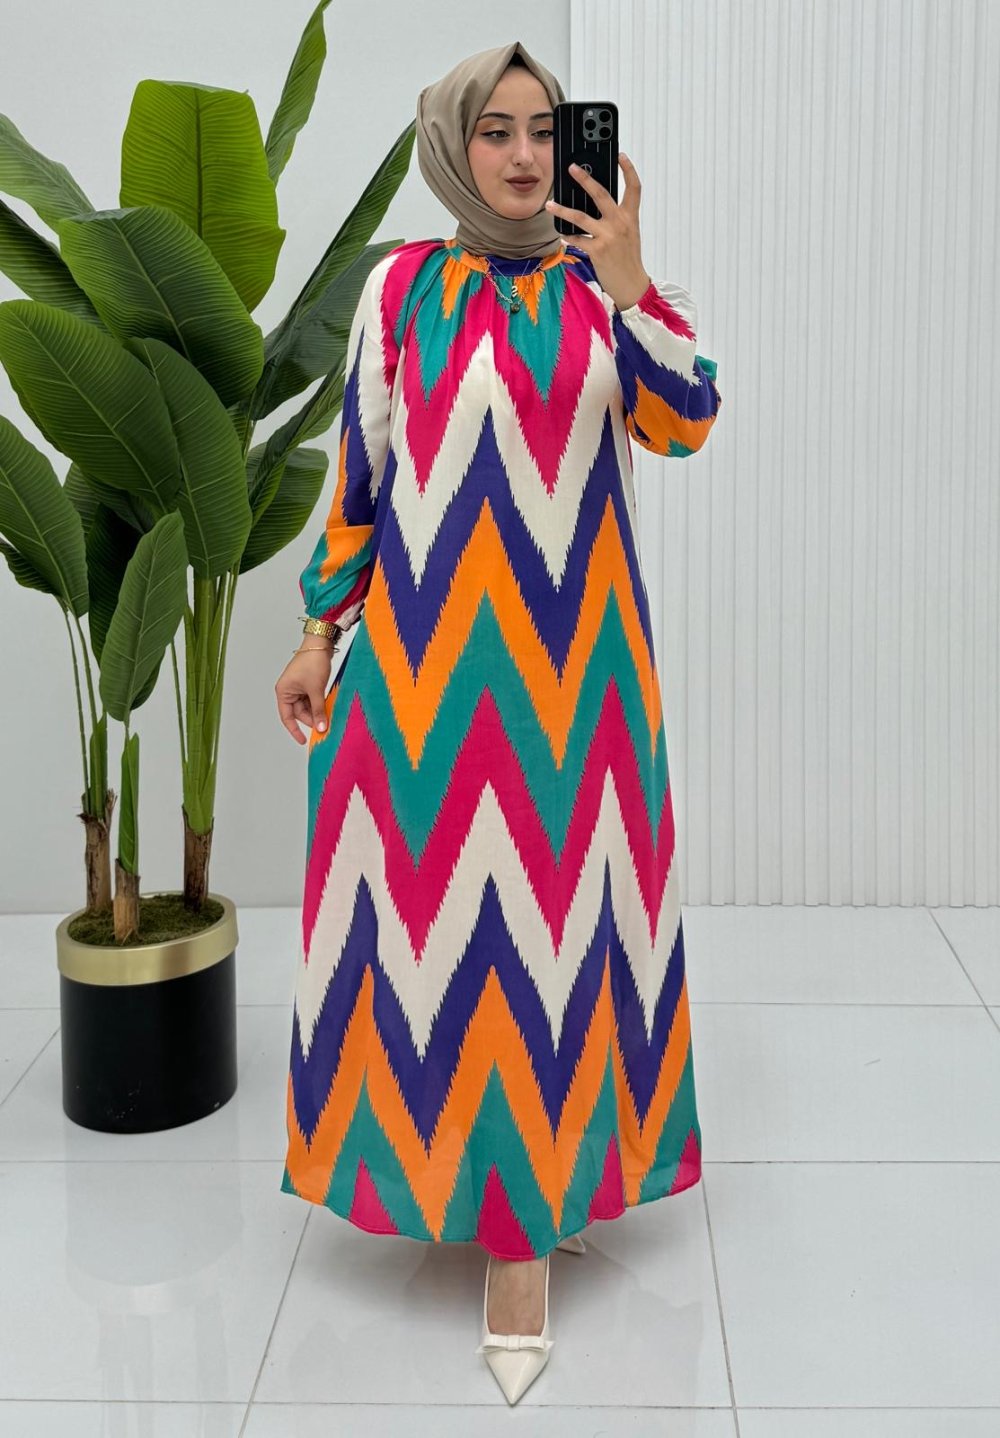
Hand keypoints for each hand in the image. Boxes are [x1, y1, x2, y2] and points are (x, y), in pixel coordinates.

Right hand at [275, 647, 333, 744]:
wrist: (321, 644)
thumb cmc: (313, 662)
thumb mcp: (316, 690)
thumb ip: (318, 710)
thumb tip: (321, 727)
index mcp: (284, 692)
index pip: (287, 717)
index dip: (295, 730)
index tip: (303, 741)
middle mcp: (288, 690)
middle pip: (299, 713)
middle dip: (311, 719)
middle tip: (324, 726)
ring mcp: (298, 687)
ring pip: (307, 707)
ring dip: (316, 712)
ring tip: (327, 717)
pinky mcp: (307, 684)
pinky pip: (312, 700)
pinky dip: (319, 705)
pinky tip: (327, 708)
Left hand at [545, 152, 651, 310]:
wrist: (631, 284)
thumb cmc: (628, 259)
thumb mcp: (629, 234)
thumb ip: (617, 218)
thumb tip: (597, 205)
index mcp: (630, 217)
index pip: (634, 188)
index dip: (629, 169)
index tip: (620, 155)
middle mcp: (620, 223)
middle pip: (601, 194)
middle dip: (585, 178)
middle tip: (572, 168)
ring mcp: (608, 236)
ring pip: (580, 217)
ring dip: (562, 210)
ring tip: (550, 204)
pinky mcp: (597, 250)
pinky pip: (577, 239)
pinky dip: (568, 235)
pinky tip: (561, 232)